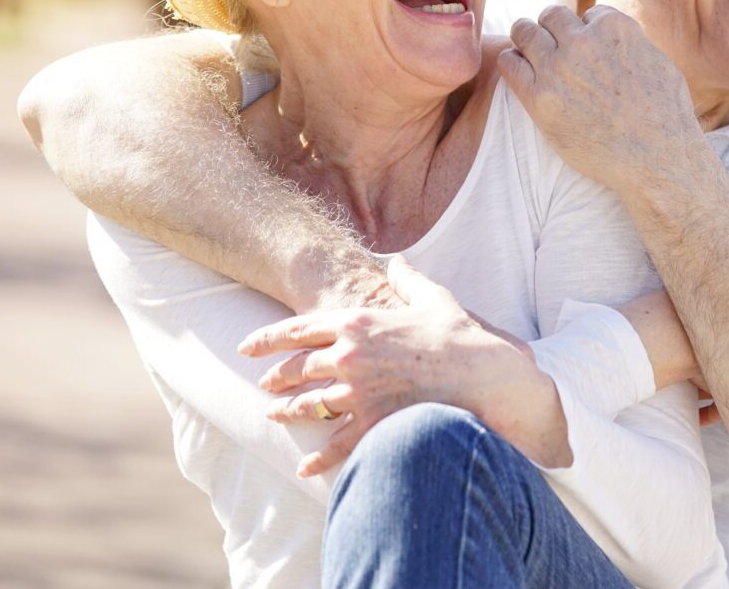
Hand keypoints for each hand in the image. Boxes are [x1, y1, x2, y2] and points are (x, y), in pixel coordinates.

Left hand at [239, 256, 530, 476]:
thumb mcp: (432, 298)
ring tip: (274, 415)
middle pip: (297, 368)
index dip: (267, 339)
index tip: (247, 347)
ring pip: (307, 406)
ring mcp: (358, 393)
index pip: (298, 329)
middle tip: (264, 382)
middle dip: (275, 376)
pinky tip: (303, 466)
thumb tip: (398, 262)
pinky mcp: (372, 424)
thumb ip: (408, 279)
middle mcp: (349, 357)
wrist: (481, 375)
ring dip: (287, 412)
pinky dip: (317, 458)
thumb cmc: (458, 335)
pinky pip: (335, 445)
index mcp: (357, 323)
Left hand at [497, 4, 702, 193]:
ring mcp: (558, 69)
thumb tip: (612, 32)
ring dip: (526, 40)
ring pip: (524, 32)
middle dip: (552, 30)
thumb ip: (631, 40)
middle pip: (550, 16)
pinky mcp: (540, 98)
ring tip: (529, 54)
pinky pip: (510, 64)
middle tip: (553, 49)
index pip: (587, 13)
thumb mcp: (658, 60)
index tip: (587, 50)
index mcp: (614, 27)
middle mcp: (583, 42)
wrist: (657, 160)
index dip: (586, 31)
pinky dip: (512, 63)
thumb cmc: (665, 115)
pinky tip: (519, 71)